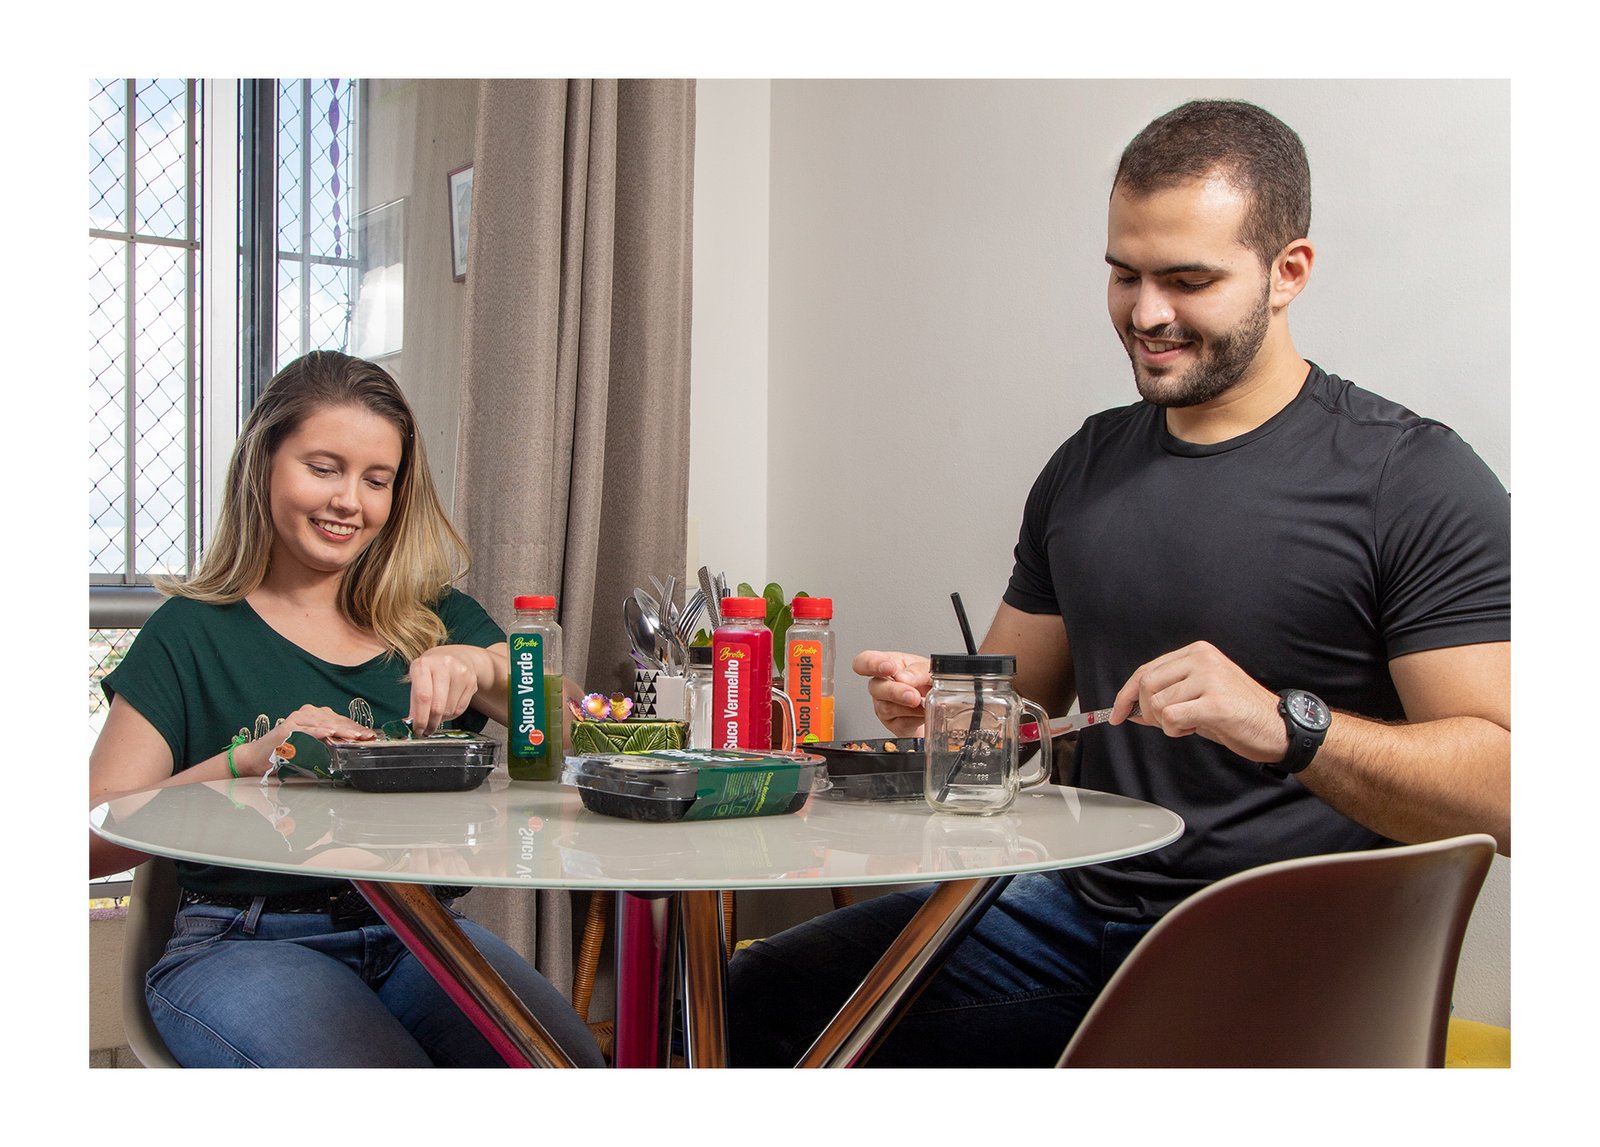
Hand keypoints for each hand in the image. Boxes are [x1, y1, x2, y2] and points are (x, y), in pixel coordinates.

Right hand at [238, 705, 375, 775]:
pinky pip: (306, 730)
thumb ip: (329, 742)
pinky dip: (319, 731)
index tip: (369, 735)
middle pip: (334, 720)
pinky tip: (330, 733)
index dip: (355, 727)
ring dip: (340, 729)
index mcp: (314, 716)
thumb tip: (351, 745)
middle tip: (366, 737)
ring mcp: (296, 720)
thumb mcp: (313, 746)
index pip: (340, 720)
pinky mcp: (287, 729)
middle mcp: (306, 714)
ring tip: (354, 736)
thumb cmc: (287, 753)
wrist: (257, 757)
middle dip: (352, 729)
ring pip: (323, 723)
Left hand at [408, 645, 493, 733]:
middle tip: (426, 730)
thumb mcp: (417, 678)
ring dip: (441, 719)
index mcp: (424, 664)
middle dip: (431, 723)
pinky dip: (451, 715)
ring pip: (450, 709)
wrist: (456, 656)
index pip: (422, 696)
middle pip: (438, 706)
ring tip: (436, 716)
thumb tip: (411, 724)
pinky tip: (446, 709)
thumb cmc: (431, 670)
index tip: (417, 729)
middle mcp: (444, 665)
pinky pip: (460, 708)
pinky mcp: (471, 681)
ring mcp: (460, 672)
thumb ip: (414, 701)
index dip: (420, 717)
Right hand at [852, 650, 933, 737]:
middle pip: (875, 687)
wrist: (940, 703)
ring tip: (923, 704)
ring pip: (887, 708)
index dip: (871, 664)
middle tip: (913, 695)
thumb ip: (919, 670)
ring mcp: (884, 705)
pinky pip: (900, 723)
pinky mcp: (894, 724)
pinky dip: (915, 718)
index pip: (864, 661)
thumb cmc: (928, 681)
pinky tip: (923, 713)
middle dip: (895, 692)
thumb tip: (905, 677)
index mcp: (886, 664)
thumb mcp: (928, 669)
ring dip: (907, 707)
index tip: (888, 667)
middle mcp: (881, 685)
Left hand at [1111, 641, 1289, 763]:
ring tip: (1190, 723)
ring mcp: (1210, 678)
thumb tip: (1130, 710)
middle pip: (1146, 684)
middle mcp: (1202, 659)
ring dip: (1166, 724)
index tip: (1116, 714)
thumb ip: (1166, 698)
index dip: (1126, 694)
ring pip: (1157, 703)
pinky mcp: (1215, 702)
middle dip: (1146, 711)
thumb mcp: (1199, 697)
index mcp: (1197, 652)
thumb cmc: (1239, 714)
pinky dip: (1175, 730)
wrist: (1278, 728)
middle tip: (1166, 724)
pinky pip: (1172, 718)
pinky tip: (1195, 728)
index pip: (1146, 670)